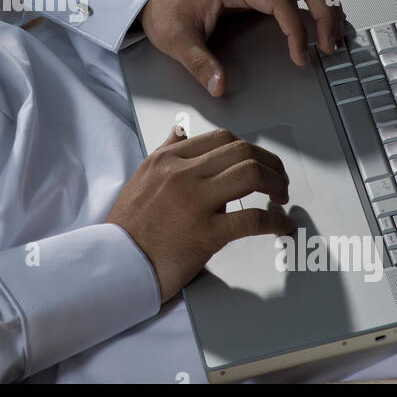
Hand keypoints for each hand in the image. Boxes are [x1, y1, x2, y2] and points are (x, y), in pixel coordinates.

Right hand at [107, 125, 293, 300]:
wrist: (116, 264)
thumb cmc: (129, 228)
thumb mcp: (141, 178)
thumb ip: (164, 152)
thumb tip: (180, 131)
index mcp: (167, 160)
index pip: (221, 139)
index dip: (250, 149)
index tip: (260, 163)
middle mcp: (182, 174)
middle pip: (242, 151)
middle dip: (270, 164)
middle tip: (278, 181)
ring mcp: (195, 202)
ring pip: (250, 174)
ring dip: (276, 183)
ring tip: (281, 197)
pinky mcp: (206, 233)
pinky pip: (252, 219)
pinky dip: (275, 221)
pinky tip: (281, 225)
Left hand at [139, 0, 344, 96]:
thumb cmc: (165, 11)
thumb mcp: (175, 40)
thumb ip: (199, 64)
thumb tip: (219, 87)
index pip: (280, 0)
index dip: (296, 30)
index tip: (300, 57)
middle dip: (325, 12)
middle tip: (330, 46)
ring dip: (327, 2)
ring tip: (334, 34)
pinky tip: (322, 21)